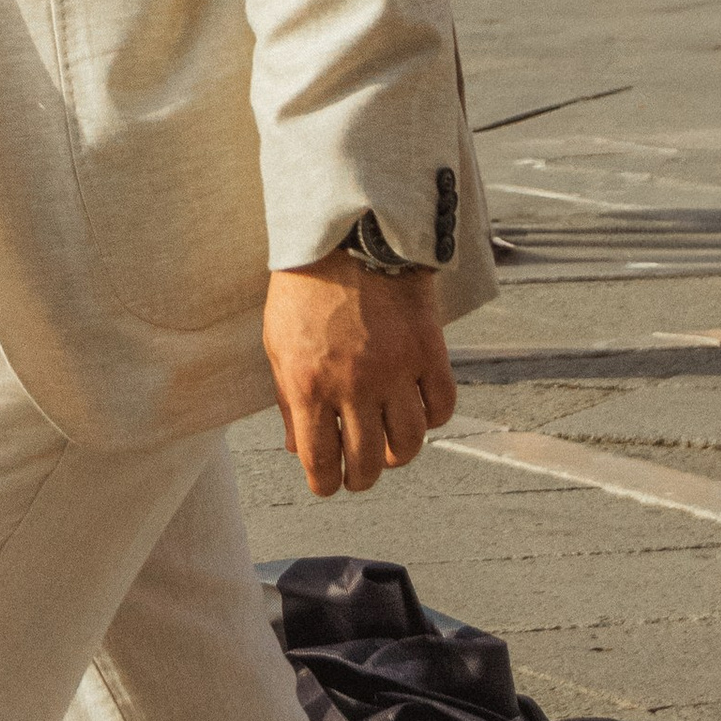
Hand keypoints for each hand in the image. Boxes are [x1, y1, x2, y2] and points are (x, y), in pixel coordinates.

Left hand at [263, 259, 455, 496]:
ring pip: (409, 443)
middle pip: (368, 462)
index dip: (325, 484)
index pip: (320, 461)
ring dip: (398, 456)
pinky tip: (418, 415)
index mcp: (308, 384)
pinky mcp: (429, 351)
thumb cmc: (305, 291)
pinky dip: (433, 420)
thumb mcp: (278, 344)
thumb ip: (288, 400)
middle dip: (361, 478)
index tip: (328, 486)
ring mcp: (395, 370)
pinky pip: (442, 407)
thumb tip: (297, 449)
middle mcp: (353, 385)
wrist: (348, 235)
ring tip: (388, 450)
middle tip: (359, 475)